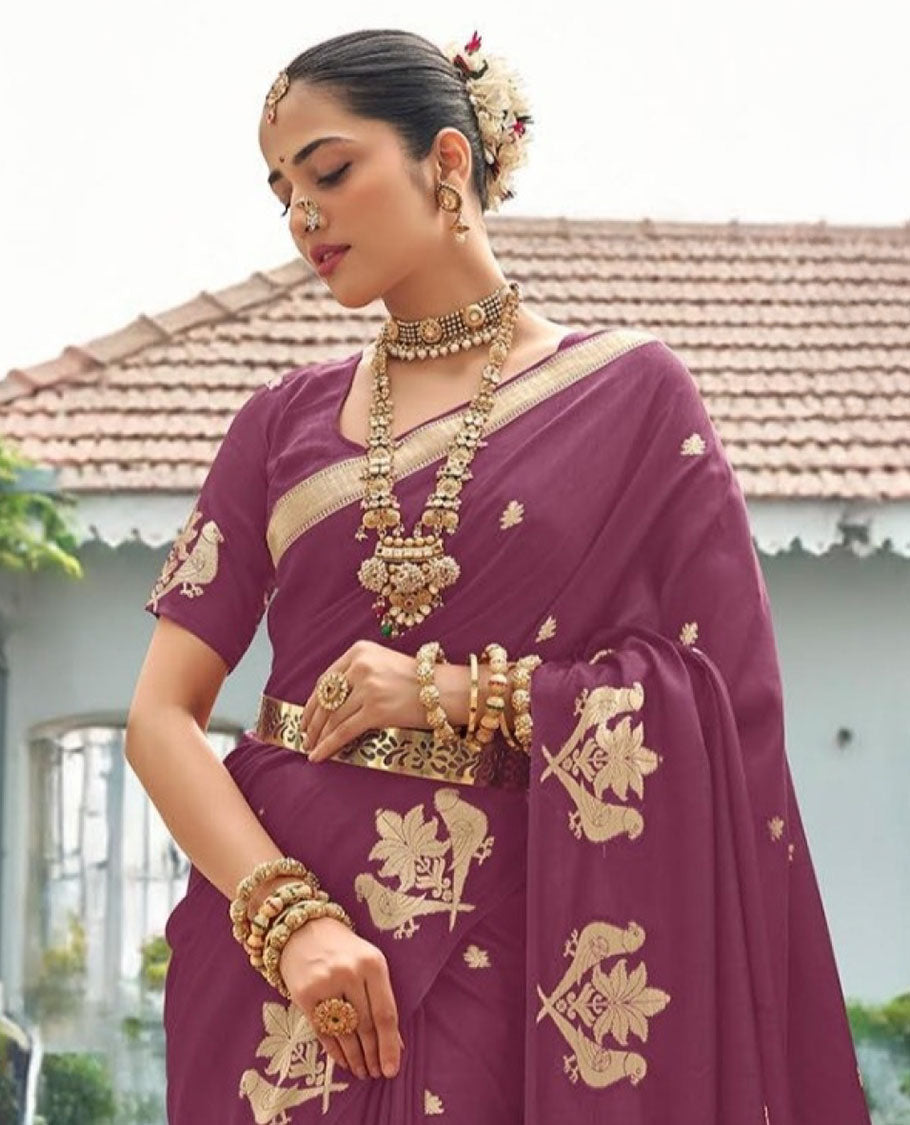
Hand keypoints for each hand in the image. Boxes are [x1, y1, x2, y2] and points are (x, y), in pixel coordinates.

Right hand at [279, 915, 403, 1078]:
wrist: (302, 929)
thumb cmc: (344, 950)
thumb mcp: (369, 963)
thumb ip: (382, 998)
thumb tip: (396, 1043)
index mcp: (373, 963)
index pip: (386, 1013)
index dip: (390, 1046)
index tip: (392, 1070)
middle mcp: (350, 972)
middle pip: (366, 1026)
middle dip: (373, 1055)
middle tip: (376, 1073)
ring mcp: (326, 983)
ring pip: (344, 1032)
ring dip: (355, 1057)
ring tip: (362, 1071)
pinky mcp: (305, 994)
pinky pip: (323, 1031)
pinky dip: (335, 1050)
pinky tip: (343, 1061)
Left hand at [300, 639, 430, 762]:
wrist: (446, 690)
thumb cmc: (419, 680)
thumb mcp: (384, 663)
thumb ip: (358, 674)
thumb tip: (330, 701)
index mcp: (360, 651)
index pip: (326, 680)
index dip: (313, 702)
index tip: (307, 716)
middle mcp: (361, 666)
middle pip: (325, 699)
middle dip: (312, 721)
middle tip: (305, 736)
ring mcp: (368, 688)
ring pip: (333, 717)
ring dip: (318, 736)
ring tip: (312, 747)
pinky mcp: (376, 710)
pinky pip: (343, 732)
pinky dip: (327, 746)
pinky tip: (318, 755)